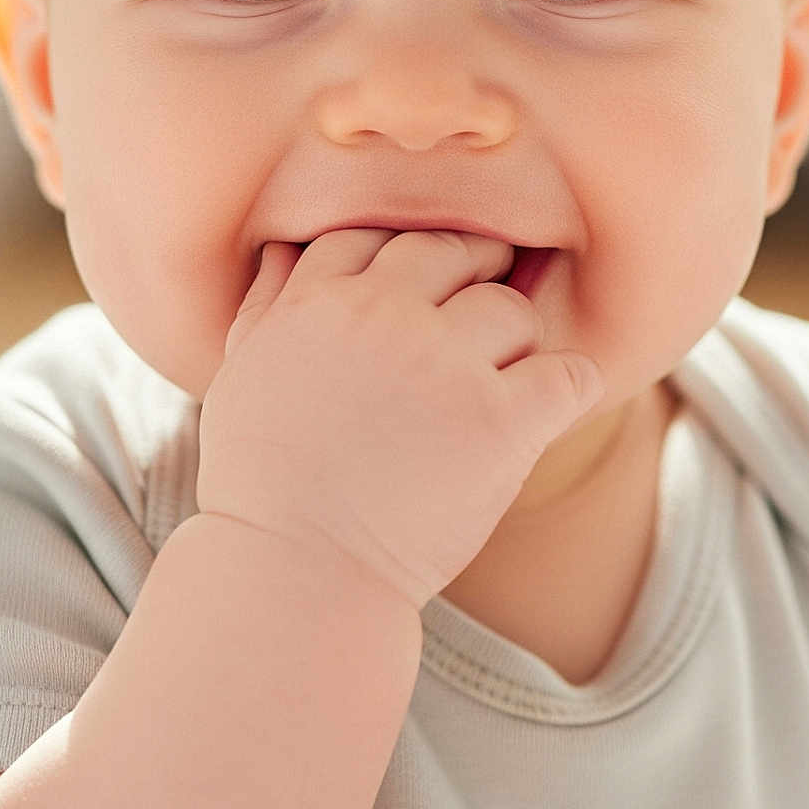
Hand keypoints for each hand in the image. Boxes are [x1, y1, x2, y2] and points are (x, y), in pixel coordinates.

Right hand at [194, 229, 604, 609]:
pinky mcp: (500, 420)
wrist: (295, 574)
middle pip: (455, 252)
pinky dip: (568, 388)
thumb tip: (283, 251)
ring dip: (513, 345)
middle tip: (478, 324)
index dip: (410, 255)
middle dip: (473, 277)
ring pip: (514, 310)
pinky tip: (546, 410)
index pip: (380, 234)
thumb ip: (268, 305)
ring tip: (496, 388)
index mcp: (317, 301)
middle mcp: (382, 316)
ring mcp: (444, 364)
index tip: (424, 288)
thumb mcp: (240, 376)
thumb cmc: (264, 485)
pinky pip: (568, 373)